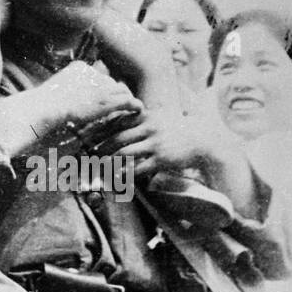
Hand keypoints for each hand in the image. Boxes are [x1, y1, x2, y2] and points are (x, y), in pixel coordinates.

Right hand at [41, 61, 142, 132]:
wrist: (45, 107)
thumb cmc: (43, 104)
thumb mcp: (53, 91)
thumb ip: (65, 91)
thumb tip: (64, 102)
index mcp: (80, 68)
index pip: (99, 76)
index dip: (104, 87)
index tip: (104, 96)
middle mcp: (93, 75)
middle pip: (112, 82)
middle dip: (116, 93)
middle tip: (122, 103)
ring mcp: (101, 87)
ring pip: (122, 91)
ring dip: (126, 99)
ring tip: (132, 108)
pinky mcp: (108, 101)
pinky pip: (128, 101)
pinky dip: (135, 105)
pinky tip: (138, 110)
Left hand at [96, 108, 230, 180]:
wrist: (203, 140)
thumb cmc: (178, 129)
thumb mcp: (160, 117)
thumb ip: (143, 116)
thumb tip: (126, 113)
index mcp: (146, 117)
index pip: (117, 123)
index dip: (101, 131)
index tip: (88, 137)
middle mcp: (149, 129)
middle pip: (117, 138)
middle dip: (101, 148)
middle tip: (90, 155)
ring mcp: (155, 144)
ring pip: (125, 153)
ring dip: (110, 162)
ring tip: (99, 168)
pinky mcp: (161, 159)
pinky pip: (139, 168)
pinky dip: (125, 174)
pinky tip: (117, 179)